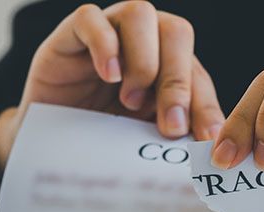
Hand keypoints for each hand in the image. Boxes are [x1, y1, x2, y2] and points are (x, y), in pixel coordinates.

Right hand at [0, 1, 224, 167]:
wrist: (50, 146)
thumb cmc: (100, 138)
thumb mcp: (142, 137)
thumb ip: (173, 133)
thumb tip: (213, 145)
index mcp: (167, 65)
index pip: (197, 73)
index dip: (205, 104)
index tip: (206, 138)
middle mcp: (142, 40)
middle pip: (176, 32)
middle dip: (178, 81)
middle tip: (170, 125)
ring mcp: (107, 31)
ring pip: (140, 13)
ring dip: (144, 60)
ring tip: (130, 101)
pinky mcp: (71, 33)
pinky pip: (90, 18)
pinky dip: (104, 44)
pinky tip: (109, 76)